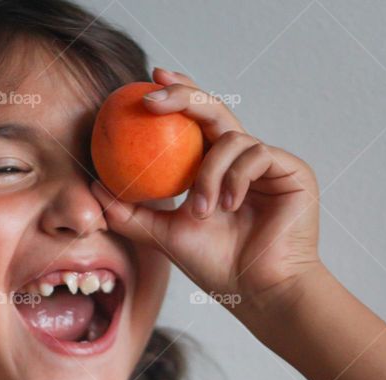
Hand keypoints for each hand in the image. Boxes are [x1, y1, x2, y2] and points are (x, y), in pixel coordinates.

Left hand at [93, 67, 323, 313]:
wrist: (258, 292)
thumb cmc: (216, 266)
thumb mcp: (162, 235)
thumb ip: (129, 211)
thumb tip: (93, 187)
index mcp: (213, 167)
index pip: (194, 122)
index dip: (177, 95)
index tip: (148, 82)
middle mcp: (240, 159)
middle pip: (213, 110)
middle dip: (183, 96)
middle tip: (153, 98)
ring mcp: (267, 163)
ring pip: (230, 138)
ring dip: (208, 173)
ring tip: (201, 210)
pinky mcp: (292, 170)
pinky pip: (256, 154)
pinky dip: (235, 177)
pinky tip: (230, 205)